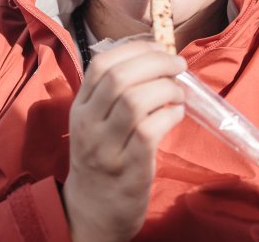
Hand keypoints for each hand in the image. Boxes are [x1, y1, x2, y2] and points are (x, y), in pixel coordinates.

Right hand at [63, 40, 186, 241]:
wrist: (92, 211)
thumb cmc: (102, 159)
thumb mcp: (95, 122)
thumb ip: (114, 93)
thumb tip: (154, 56)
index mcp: (80, 107)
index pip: (101, 64)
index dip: (134, 48)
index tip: (159, 47)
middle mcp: (88, 124)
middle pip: (119, 78)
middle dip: (156, 62)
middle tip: (178, 65)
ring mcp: (106, 148)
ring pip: (135, 101)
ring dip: (165, 88)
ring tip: (178, 93)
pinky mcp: (129, 168)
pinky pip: (151, 130)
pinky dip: (170, 115)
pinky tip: (176, 114)